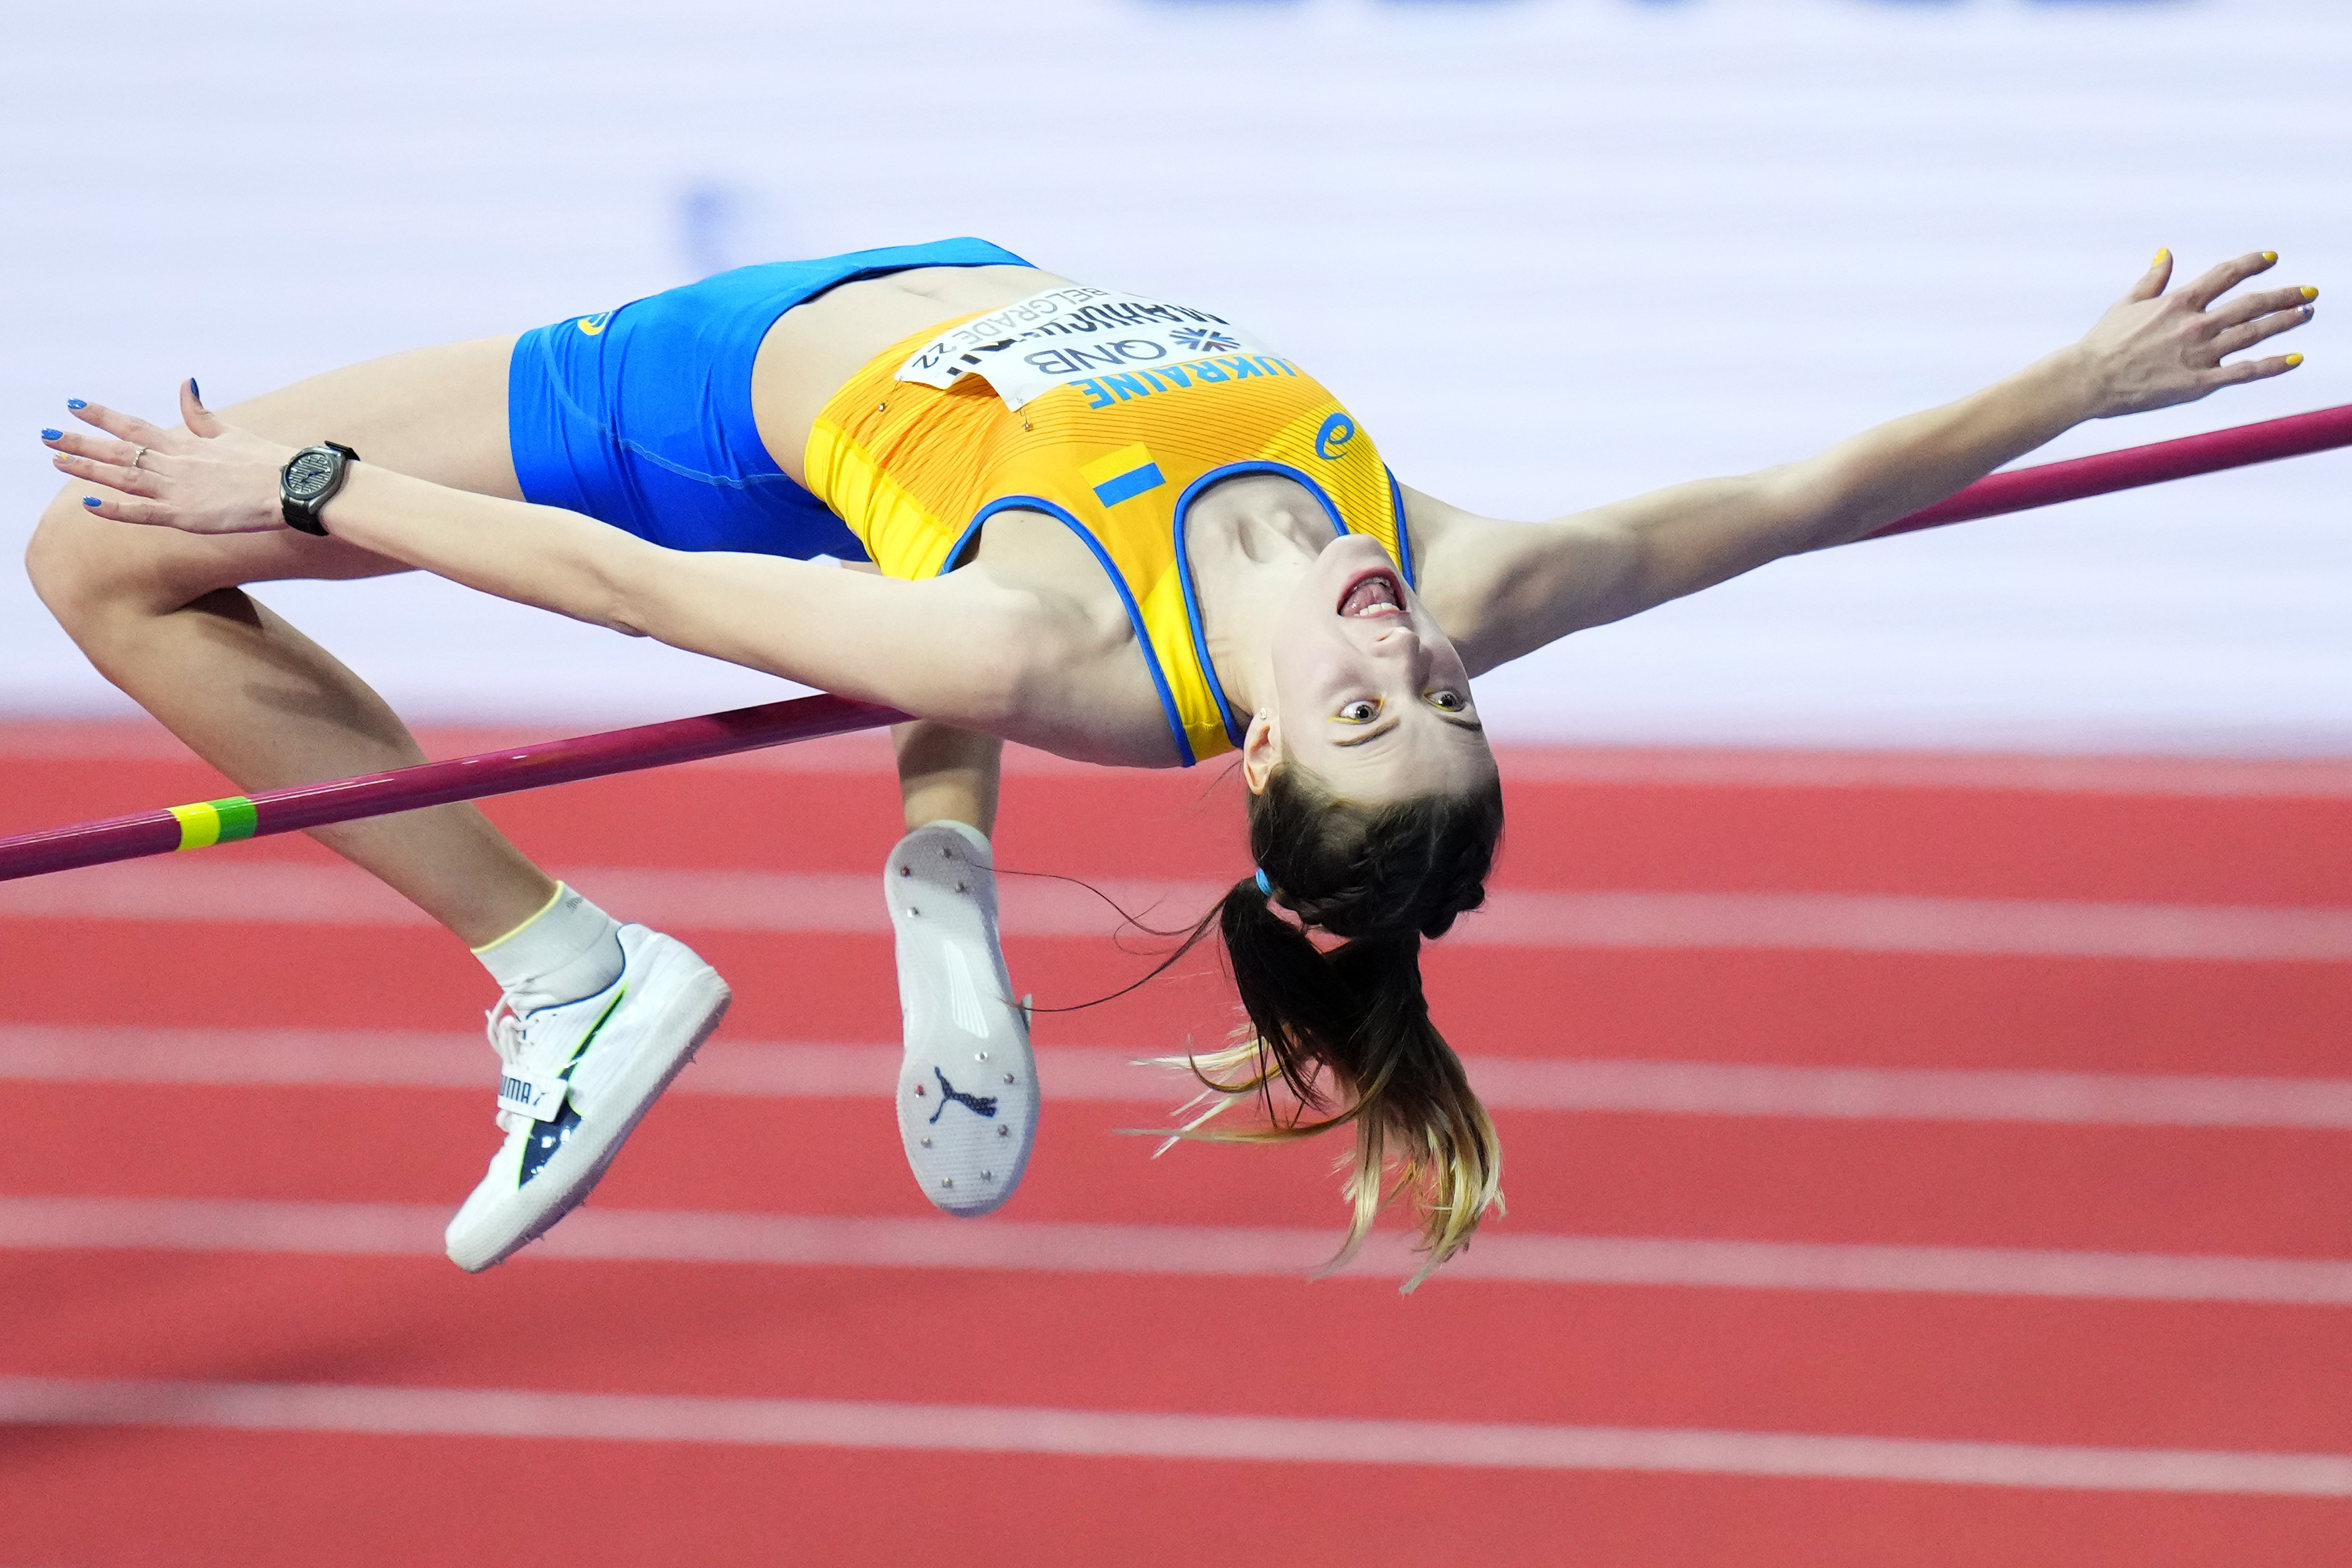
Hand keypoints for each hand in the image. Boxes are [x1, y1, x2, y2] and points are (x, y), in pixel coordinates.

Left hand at [40, 382, 297, 532]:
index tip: (73, 404)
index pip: (134, 425)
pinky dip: (115, 509)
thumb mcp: (230, 431)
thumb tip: (185, 382)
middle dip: (79, 441)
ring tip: (56, 461)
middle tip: (45, 435)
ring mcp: (178, 490)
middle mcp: (175, 464)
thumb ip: (200, 414)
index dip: (101, 415)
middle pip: (118, 450)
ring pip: (122, 478)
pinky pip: (143, 513)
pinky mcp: (187, 517)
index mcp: (185, 444)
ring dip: (87, 469)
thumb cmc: (268, 461)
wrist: (292, 487)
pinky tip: (89, 504)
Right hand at [2074, 250, 2314, 418]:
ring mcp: (2199, 354)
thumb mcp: (2127, 303)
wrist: (2087, 379)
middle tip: (2309, 291)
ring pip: (2254, 333)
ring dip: (2285, 321)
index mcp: (2178, 302)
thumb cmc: (2102, 342)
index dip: (2252, 263)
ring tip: (2306, 314)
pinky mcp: (2198, 383)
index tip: (2271, 258)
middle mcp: (2194, 324)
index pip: (2225, 275)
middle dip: (2284, 295)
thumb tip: (2167, 253)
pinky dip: (2273, 365)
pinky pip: (2244, 372)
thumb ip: (2153, 278)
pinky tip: (2295, 358)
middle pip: (2251, 304)